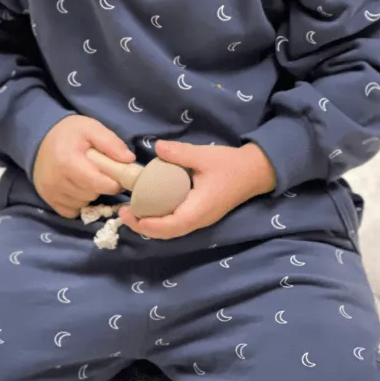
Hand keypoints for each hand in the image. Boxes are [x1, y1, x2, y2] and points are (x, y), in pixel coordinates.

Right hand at [33, 115, 133, 217]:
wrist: (40, 137)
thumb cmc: (69, 132)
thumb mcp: (91, 128)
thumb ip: (111, 143)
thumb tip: (129, 160)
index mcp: (67, 162)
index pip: (97, 183)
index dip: (112, 183)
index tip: (117, 177)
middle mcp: (56, 180)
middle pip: (91, 194)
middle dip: (100, 186)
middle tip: (99, 173)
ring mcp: (50, 191)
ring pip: (82, 203)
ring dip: (89, 194)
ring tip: (86, 178)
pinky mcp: (47, 199)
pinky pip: (70, 211)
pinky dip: (77, 202)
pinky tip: (77, 188)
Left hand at [118, 141, 275, 238]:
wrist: (256, 171)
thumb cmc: (231, 165)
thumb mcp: (204, 155)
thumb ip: (179, 153)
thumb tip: (156, 147)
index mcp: (199, 209)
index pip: (170, 225)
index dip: (147, 224)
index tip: (129, 213)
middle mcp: (199, 220)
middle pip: (167, 233)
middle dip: (143, 226)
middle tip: (123, 212)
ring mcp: (201, 220)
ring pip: (172, 230)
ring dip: (151, 225)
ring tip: (132, 212)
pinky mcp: (201, 215)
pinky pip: (177, 224)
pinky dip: (160, 220)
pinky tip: (149, 207)